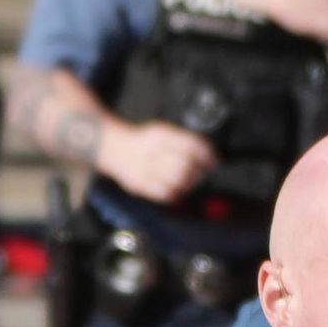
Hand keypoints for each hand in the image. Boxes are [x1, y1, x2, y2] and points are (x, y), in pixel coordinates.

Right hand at [90, 120, 221, 205]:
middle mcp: (150, 150)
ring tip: (189, 181)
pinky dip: (176, 193)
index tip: (214, 162)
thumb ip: (187, 143)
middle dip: (199, 172)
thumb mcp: (164, 132)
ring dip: (189, 184)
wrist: (112, 147)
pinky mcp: (138, 184)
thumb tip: (213, 158)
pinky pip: (164, 194)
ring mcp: (143, 168)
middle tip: (201, 173)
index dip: (207, 156)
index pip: (190, 145)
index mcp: (159, 135)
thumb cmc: (144, 142)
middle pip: (185, 165)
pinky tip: (177, 188)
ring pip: (177, 181)